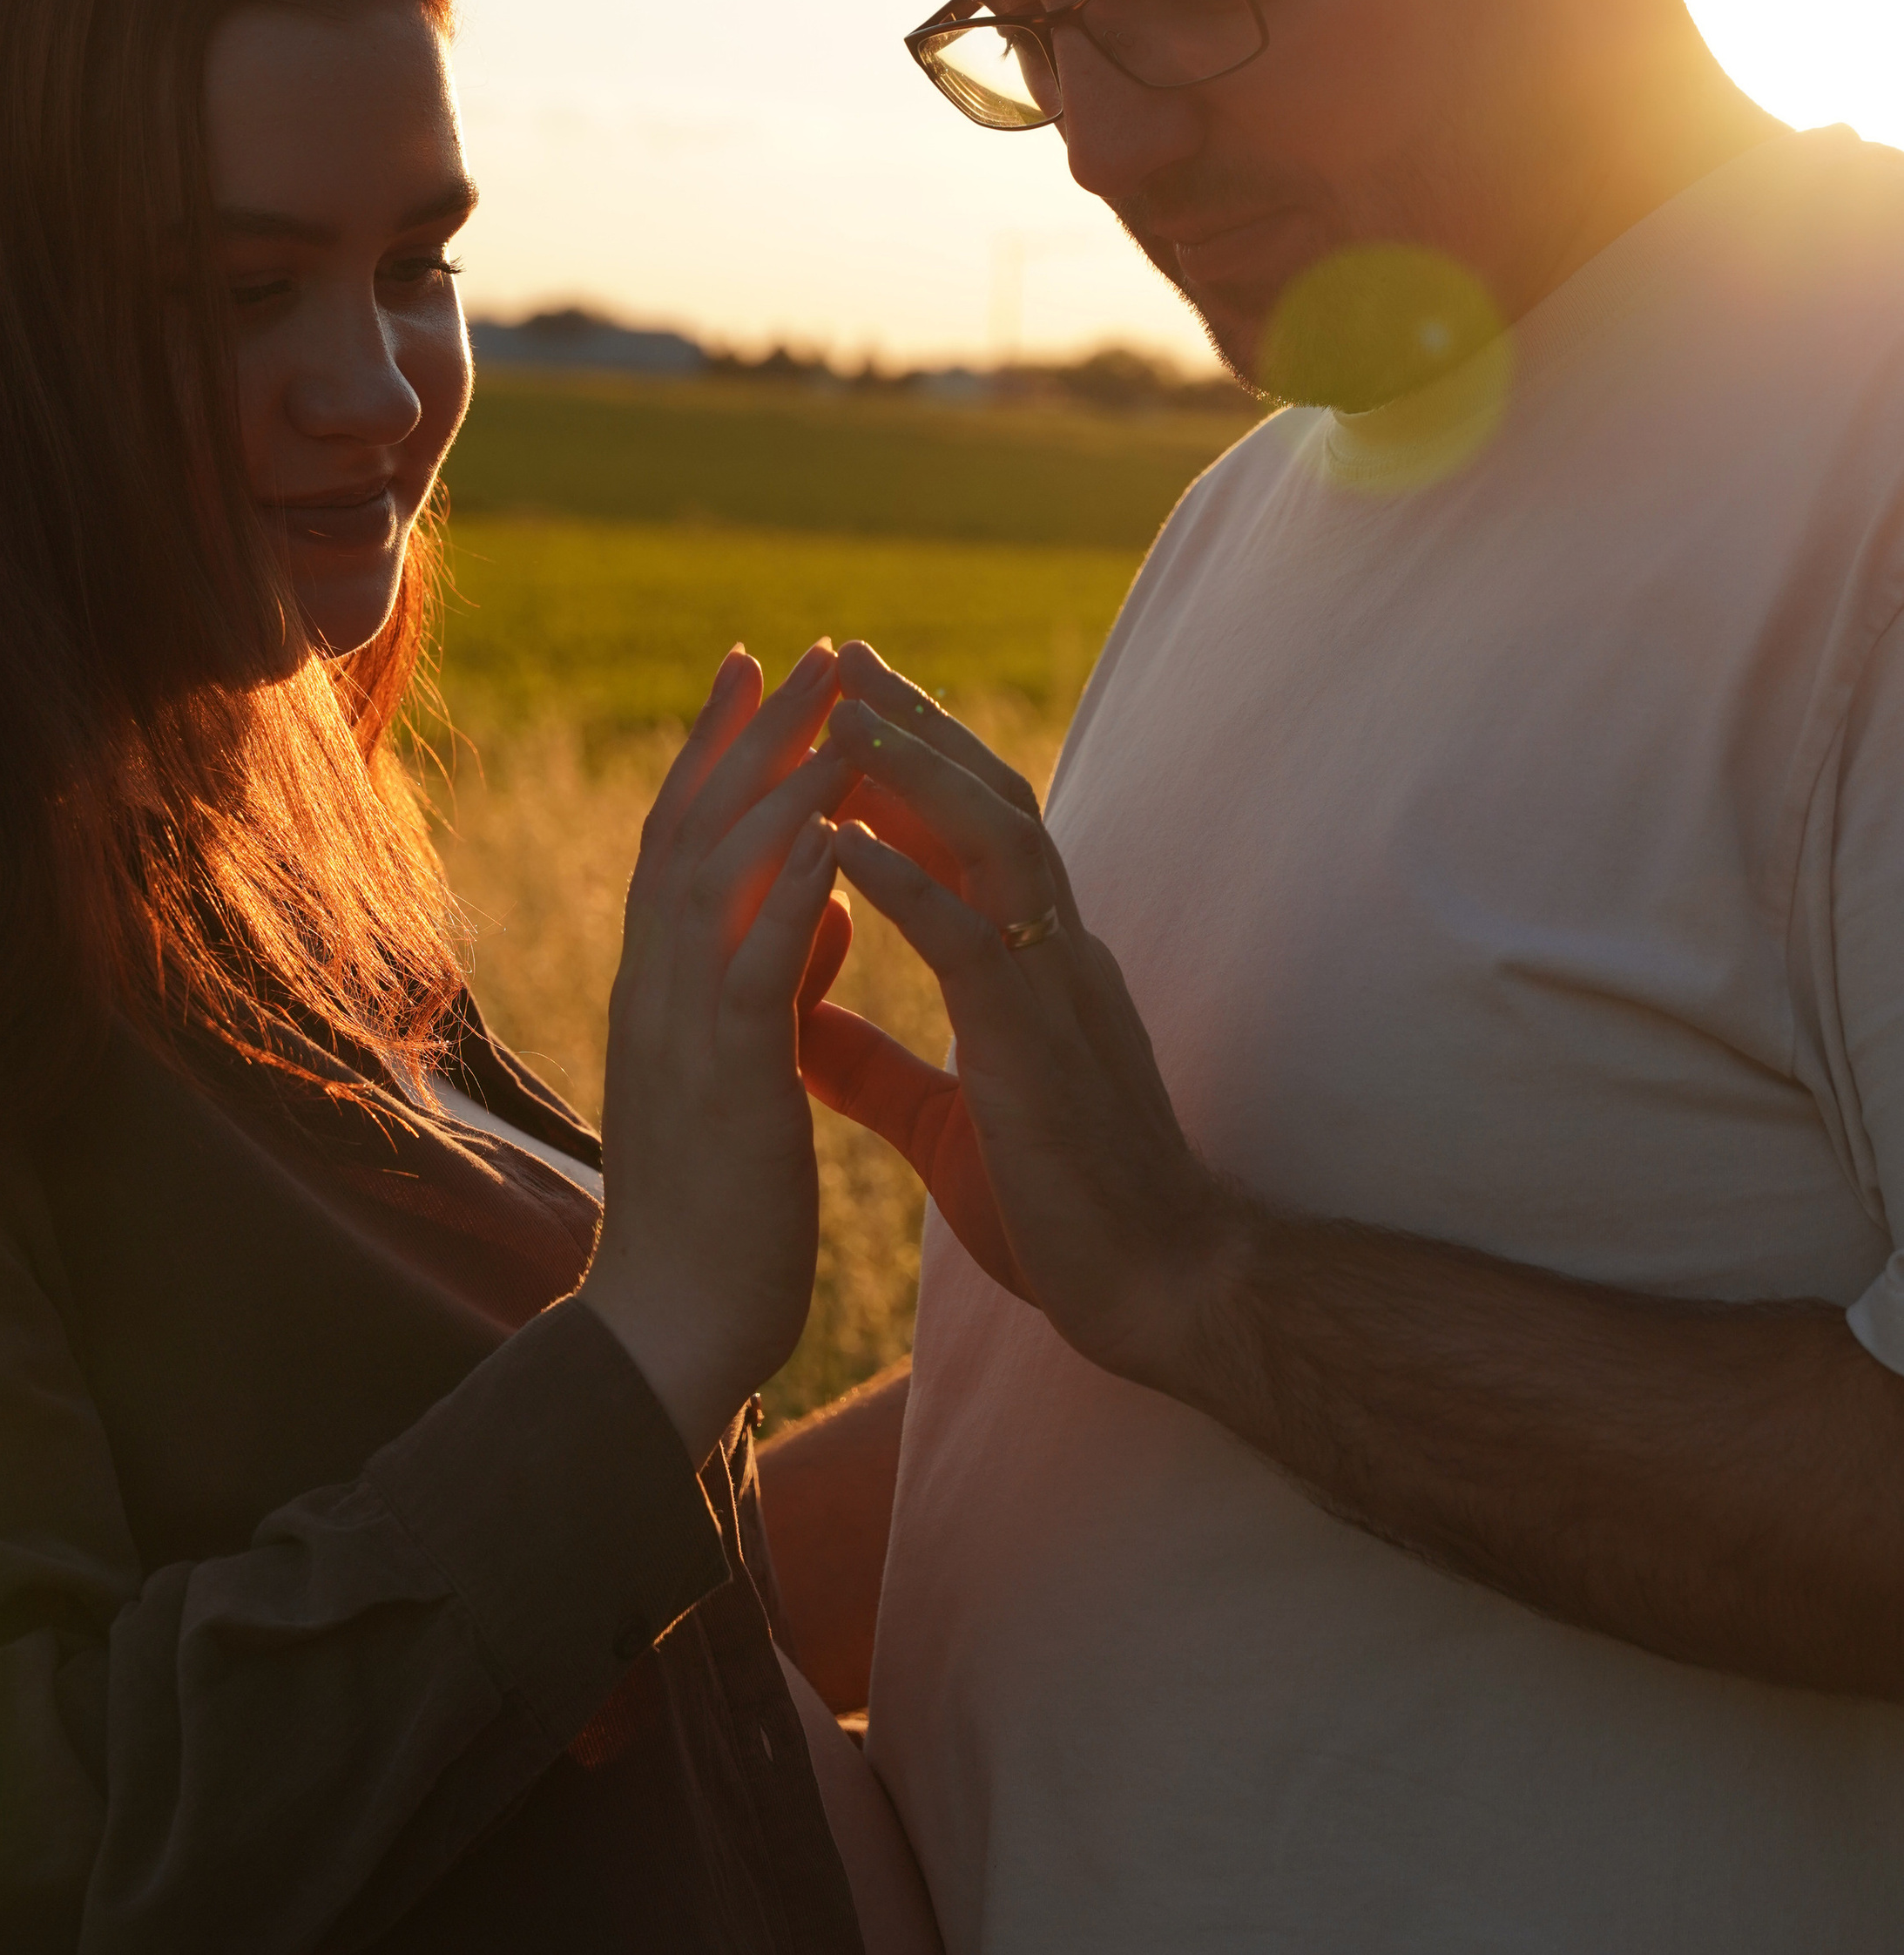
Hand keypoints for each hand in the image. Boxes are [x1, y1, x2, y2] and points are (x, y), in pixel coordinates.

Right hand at [582, 641, 848, 1461]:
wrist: (676, 1326)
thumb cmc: (721, 1211)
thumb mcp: (755, 1073)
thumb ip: (785, 980)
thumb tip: (830, 905)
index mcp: (669, 991)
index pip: (689, 842)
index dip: (726, 754)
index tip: (767, 676)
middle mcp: (659, 990)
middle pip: (696, 830)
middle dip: (751, 737)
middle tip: (801, 651)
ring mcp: (681, 1030)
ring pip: (718, 876)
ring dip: (776, 782)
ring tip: (827, 703)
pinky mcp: (725, 1080)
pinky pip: (756, 964)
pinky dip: (790, 889)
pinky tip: (827, 830)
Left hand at [808, 642, 1240, 1387]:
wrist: (1155, 1293)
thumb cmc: (1061, 1214)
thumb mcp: (943, 1124)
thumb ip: (878, 1067)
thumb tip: (799, 1025)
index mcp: (1035, 972)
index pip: (978, 838)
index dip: (915, 768)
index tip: (847, 709)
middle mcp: (1057, 957)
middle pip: (992, 803)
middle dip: (916, 728)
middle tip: (841, 661)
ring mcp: (1058, 993)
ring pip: (993, 843)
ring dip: (914, 773)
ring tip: (839, 716)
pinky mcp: (1041, 1049)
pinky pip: (974, 943)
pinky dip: (908, 885)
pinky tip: (845, 845)